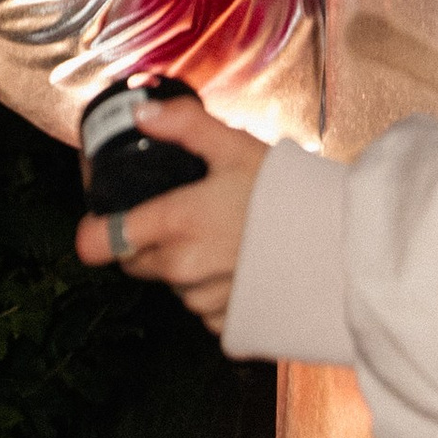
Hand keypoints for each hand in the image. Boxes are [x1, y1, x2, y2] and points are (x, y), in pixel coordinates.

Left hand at [75, 92, 267, 335]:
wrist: (343, 246)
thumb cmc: (291, 194)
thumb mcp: (237, 147)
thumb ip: (184, 125)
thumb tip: (140, 113)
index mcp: (177, 223)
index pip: (100, 242)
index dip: (94, 231)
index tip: (102, 219)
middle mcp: (183, 268)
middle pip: (134, 262)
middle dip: (145, 242)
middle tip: (179, 216)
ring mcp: (205, 301)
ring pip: (170, 285)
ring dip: (180, 266)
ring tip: (218, 239)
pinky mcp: (228, 324)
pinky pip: (201, 308)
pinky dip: (210, 290)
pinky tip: (237, 267)